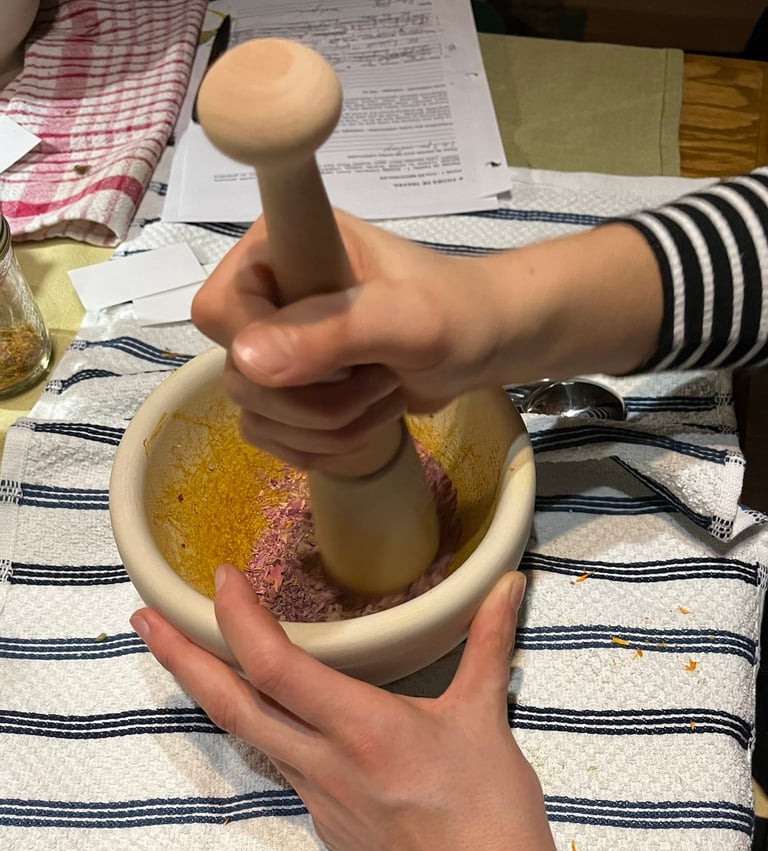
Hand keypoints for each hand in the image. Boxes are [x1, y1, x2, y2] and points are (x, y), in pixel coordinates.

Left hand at [130, 567, 554, 850]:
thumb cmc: (487, 815)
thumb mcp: (485, 718)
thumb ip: (488, 644)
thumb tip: (505, 586)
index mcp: (364, 729)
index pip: (278, 667)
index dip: (241, 620)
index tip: (225, 579)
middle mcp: (326, 762)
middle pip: (232, 706)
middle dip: (180, 658)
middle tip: (143, 618)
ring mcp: (317, 795)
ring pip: (245, 734)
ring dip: (207, 689)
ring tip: (181, 653)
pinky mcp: (323, 818)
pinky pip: (276, 760)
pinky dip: (254, 723)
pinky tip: (260, 708)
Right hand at [192, 212, 660, 468]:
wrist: (486, 343)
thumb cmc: (459, 313)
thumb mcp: (409, 318)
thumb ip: (333, 331)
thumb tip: (244, 363)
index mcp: (280, 248)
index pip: (218, 312)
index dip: (264, 349)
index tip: (334, 357)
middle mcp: (266, 294)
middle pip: (237, 375)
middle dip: (316, 399)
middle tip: (379, 377)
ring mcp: (276, 344)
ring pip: (256, 414)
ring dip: (328, 425)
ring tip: (383, 391)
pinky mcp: (290, 387)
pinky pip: (271, 436)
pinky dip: (322, 444)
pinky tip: (367, 420)